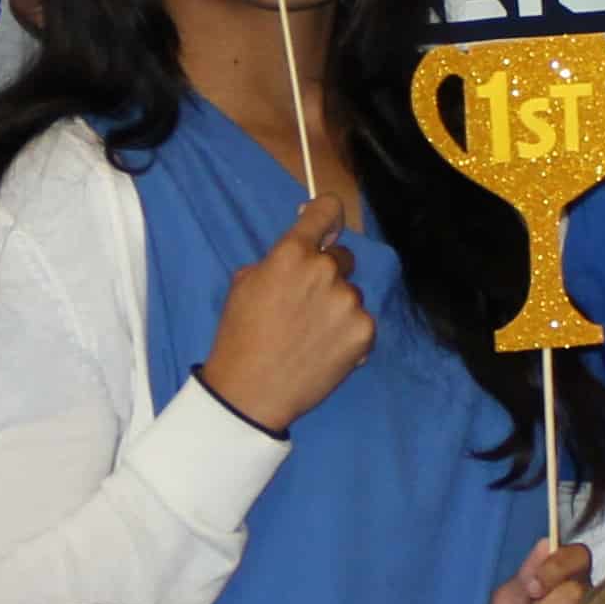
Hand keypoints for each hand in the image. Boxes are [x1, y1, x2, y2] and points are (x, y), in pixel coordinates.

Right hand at [199, 195, 376, 431]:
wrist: (251, 392)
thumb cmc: (240, 336)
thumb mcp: (244, 284)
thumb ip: (277, 260)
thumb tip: (302, 248)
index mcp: (292, 254)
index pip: (326, 211)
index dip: (328, 215)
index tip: (328, 226)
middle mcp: (325, 271)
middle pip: (342, 258)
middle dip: (327, 275)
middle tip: (305, 304)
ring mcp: (348, 302)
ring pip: (352, 294)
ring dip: (338, 308)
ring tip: (311, 336)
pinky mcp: (364, 332)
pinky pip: (362, 322)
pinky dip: (349, 335)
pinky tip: (324, 351)